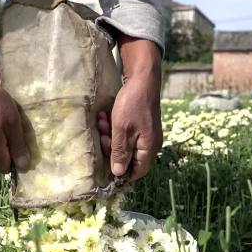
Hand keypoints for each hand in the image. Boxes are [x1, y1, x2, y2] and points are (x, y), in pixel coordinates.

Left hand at [101, 35, 162, 180]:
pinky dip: (115, 129)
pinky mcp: (140, 125)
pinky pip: (126, 134)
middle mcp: (150, 144)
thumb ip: (120, 152)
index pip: (137, 172)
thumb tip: (118, 173)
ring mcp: (145, 134)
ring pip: (124, 144)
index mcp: (149, 148)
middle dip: (111, 148)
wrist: (142, 78)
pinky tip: (106, 117)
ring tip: (102, 122)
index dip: (121, 172)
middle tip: (101, 135)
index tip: (105, 164)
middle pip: (128, 158)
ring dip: (110, 136)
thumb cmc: (133, 104)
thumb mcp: (122, 129)